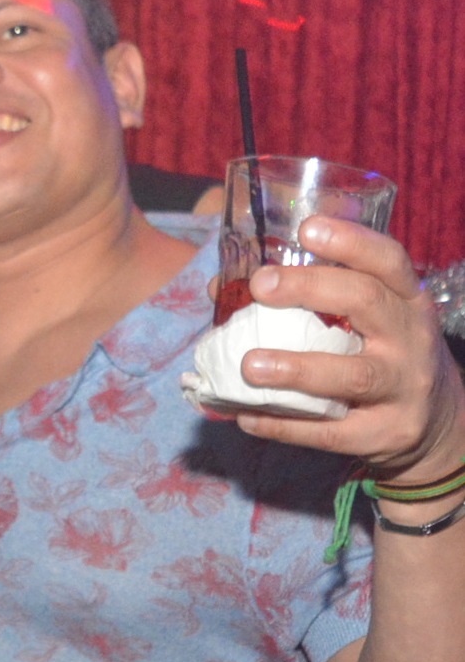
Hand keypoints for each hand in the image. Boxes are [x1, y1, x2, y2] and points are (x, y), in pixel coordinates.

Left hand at [236, 216, 464, 480]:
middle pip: (367, 302)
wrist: (438, 423)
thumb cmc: (383, 355)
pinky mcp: (386, 433)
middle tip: (260, 285)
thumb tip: (223, 287)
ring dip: (296, 368)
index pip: (388, 260)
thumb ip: (312, 300)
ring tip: (249, 365)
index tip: (306, 229)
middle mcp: (410, 338)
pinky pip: (330, 431)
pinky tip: (246, 417)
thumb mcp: (370, 320)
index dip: (350, 242)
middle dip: (311, 289)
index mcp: (406, 301)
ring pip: (353, 374)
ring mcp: (402, 388)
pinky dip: (284, 425)